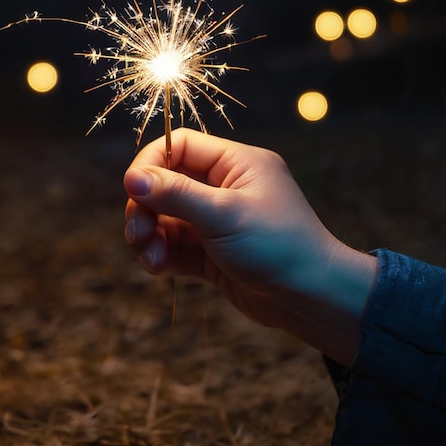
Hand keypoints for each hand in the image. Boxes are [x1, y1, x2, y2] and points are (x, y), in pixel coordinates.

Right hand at [123, 128, 376, 364]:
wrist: (313, 299)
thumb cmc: (278, 247)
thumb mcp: (224, 215)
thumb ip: (176, 194)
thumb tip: (132, 177)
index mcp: (235, 163)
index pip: (179, 146)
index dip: (150, 163)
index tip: (133, 190)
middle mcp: (224, 187)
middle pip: (166, 183)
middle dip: (145, 207)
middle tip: (137, 232)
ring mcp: (217, 220)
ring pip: (166, 217)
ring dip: (150, 235)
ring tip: (149, 257)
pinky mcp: (212, 252)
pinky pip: (176, 245)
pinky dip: (162, 255)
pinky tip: (157, 268)